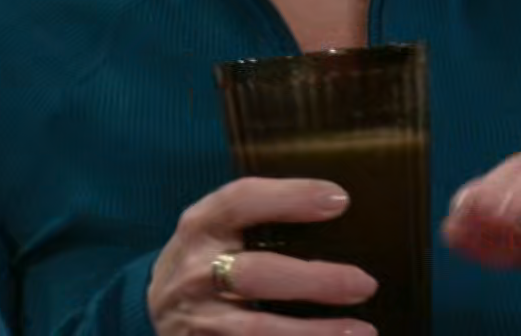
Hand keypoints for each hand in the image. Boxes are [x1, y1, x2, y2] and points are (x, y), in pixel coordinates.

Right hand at [147, 177, 378, 334]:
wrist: (156, 310)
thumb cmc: (207, 261)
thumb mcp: (217, 230)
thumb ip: (259, 219)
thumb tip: (337, 207)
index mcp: (201, 226)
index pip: (241, 201)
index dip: (289, 197)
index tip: (339, 200)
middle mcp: (195, 271)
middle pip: (255, 274)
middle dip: (314, 281)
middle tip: (364, 283)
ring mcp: (198, 318)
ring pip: (257, 329)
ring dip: (313, 332)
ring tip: (362, 331)